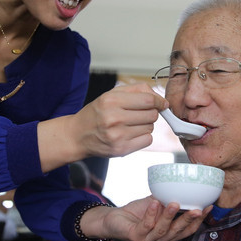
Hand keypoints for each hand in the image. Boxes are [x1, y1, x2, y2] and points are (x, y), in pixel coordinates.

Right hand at [38, 84, 167, 171]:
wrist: (77, 135)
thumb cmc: (96, 113)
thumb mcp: (111, 95)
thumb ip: (136, 90)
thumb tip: (159, 99)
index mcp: (111, 101)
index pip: (148, 100)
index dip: (159, 101)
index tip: (162, 104)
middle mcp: (114, 118)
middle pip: (152, 114)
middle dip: (150, 113)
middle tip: (139, 114)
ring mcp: (118, 136)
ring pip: (150, 128)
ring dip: (145, 125)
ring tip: (130, 124)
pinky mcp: (121, 149)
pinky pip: (147, 140)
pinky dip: (143, 137)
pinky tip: (131, 134)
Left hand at [82, 197, 209, 240]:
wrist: (114, 218)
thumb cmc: (138, 212)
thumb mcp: (158, 204)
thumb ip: (170, 199)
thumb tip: (186, 184)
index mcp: (169, 236)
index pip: (188, 230)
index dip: (199, 220)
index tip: (208, 206)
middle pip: (178, 232)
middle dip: (188, 220)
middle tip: (197, 208)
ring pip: (162, 230)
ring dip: (170, 216)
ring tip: (175, 202)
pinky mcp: (135, 237)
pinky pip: (145, 226)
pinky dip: (151, 214)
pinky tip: (155, 202)